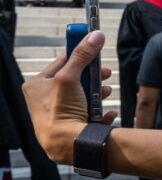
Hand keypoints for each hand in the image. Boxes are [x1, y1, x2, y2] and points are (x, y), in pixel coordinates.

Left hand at [21, 30, 115, 163]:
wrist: (66, 144)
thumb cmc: (60, 111)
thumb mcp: (70, 77)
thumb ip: (82, 55)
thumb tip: (95, 35)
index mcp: (36, 85)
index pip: (61, 63)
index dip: (79, 56)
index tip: (93, 50)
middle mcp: (43, 100)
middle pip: (74, 81)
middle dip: (93, 78)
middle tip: (105, 74)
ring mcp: (57, 114)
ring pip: (83, 97)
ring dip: (98, 94)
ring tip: (106, 94)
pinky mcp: (69, 127)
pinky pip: (87, 115)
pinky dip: (99, 113)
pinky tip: (107, 113)